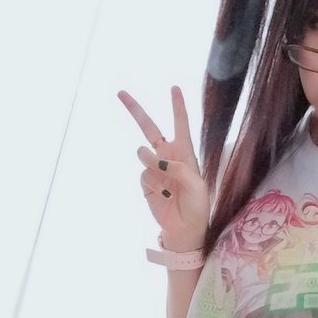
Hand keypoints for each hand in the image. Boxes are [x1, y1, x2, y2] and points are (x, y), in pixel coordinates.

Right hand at [117, 85, 210, 250]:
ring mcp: (155, 169)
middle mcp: (168, 156)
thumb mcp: (197, 186)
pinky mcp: (146, 182)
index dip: (178, 106)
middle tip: (120, 92)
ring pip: (144, 154)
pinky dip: (153, 184)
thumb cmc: (196, 207)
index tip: (174, 88)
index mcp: (185, 153)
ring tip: (166, 182)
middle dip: (135, 110)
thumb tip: (157, 159)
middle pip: (149, 128)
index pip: (180, 124)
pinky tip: (163, 195)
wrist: (184, 229)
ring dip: (153, 165)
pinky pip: (144, 174)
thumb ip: (179, 168)